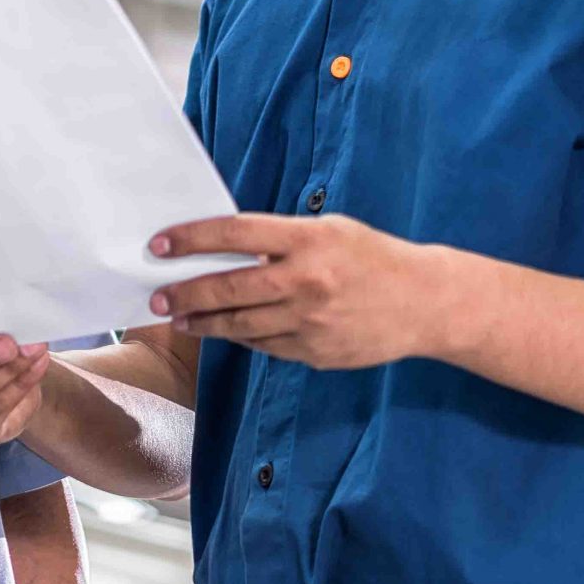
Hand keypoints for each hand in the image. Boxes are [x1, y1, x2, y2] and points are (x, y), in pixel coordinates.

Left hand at [147, 213, 442, 368]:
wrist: (427, 303)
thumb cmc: (371, 257)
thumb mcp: (329, 231)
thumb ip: (280, 239)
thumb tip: (224, 250)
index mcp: (308, 240)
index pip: (234, 233)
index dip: (190, 239)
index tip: (159, 245)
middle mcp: (306, 281)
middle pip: (228, 288)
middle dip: (185, 293)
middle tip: (156, 296)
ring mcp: (311, 321)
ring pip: (240, 325)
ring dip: (204, 323)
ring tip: (179, 318)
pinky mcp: (317, 352)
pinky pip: (266, 346)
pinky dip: (242, 338)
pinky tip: (226, 332)